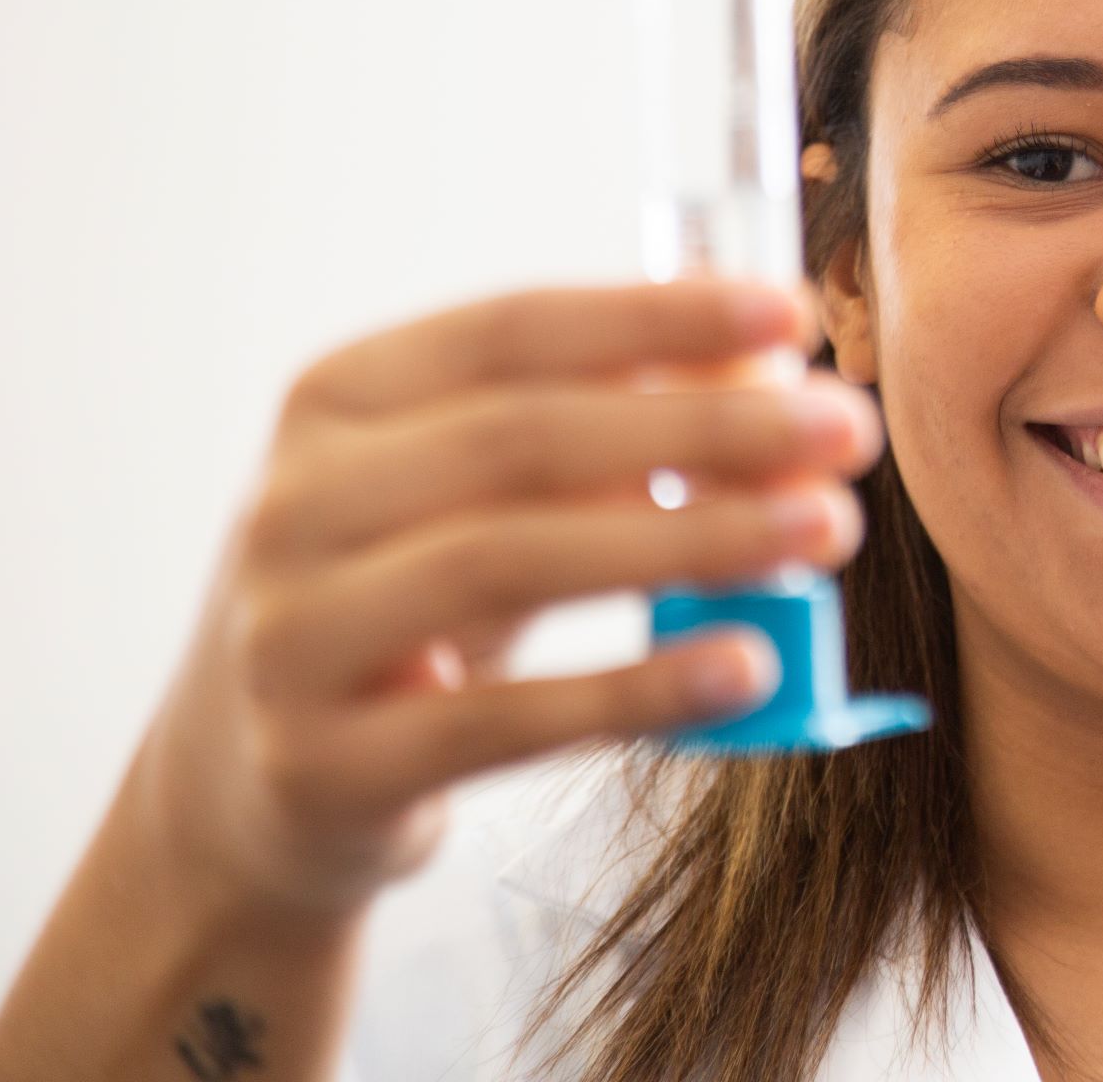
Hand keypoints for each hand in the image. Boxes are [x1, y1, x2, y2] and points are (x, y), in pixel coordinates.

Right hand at [130, 277, 884, 922]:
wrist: (255, 787)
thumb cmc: (413, 600)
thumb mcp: (482, 497)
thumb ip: (607, 425)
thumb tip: (771, 368)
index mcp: (337, 400)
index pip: (513, 328)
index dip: (658, 315)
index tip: (793, 314)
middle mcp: (295, 503)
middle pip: (524, 440)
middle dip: (705, 427)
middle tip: (847, 428)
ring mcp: (294, 636)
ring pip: (510, 562)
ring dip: (690, 541)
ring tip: (824, 530)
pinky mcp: (325, 766)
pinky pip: (502, 724)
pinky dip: (639, 688)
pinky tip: (750, 668)